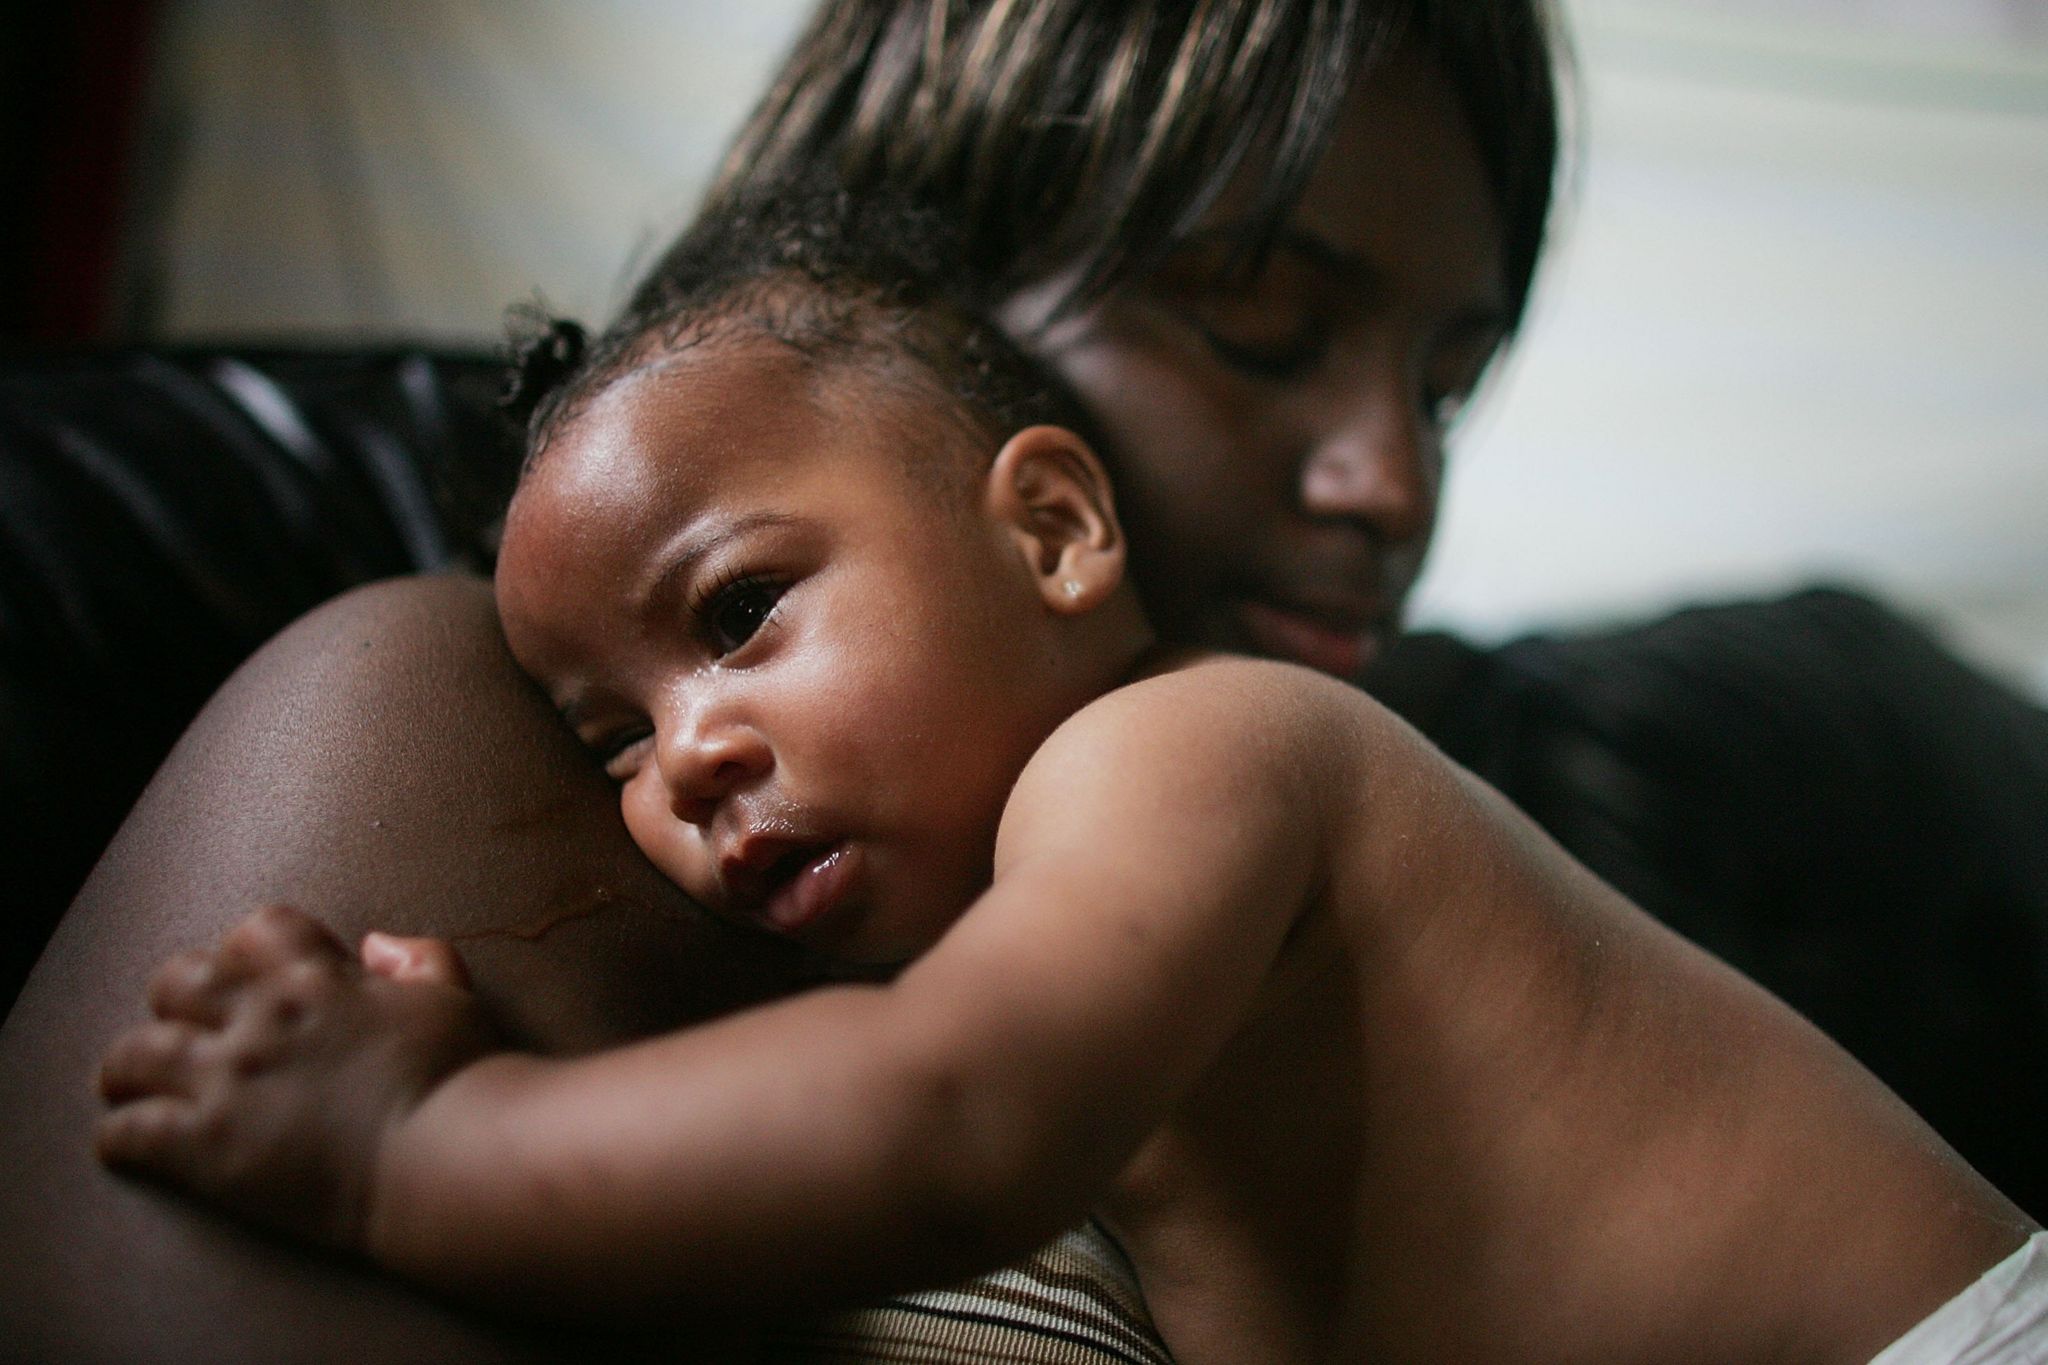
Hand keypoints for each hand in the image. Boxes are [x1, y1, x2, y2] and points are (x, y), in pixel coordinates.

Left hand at [95, 905, 496, 1252]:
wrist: (448, 1157)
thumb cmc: (460, 1078)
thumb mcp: (451, 997)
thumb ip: (417, 959)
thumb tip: (378, 944)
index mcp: (318, 979)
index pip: (256, 931)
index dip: (249, 951)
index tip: (255, 976)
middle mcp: (262, 1019)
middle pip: (177, 980)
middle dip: (178, 999)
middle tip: (189, 1026)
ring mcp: (229, 1082)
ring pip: (134, 1053)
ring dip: (130, 1066)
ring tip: (131, 1082)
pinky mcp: (208, 1149)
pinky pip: (129, 1133)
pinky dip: (121, 1137)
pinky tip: (130, 1144)